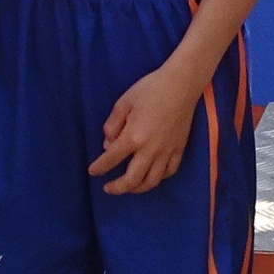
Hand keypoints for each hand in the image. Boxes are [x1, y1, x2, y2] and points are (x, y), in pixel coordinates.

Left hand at [92, 62, 200, 193]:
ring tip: (129, 187)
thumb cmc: (150, 89)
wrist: (181, 84)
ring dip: (137, 189)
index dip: (99, 168)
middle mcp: (150, 150)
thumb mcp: (123, 102)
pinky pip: (169, 172)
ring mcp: (167, 152)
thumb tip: (108, 144)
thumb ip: (112, 125)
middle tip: (108, 188)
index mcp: (133, 137)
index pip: (111, 159)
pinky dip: (158, 178)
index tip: (92, 171)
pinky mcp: (179, 149)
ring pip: (152, 181)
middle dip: (117, 188)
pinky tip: (151, 175)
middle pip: (132, 180)